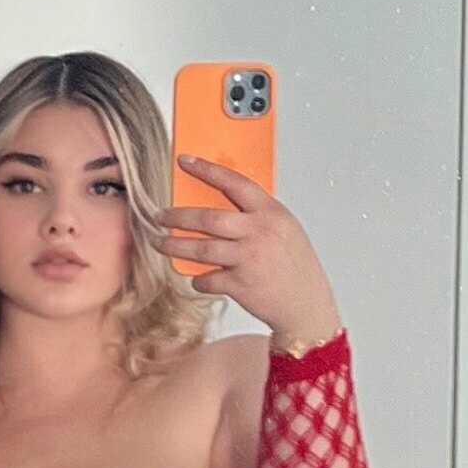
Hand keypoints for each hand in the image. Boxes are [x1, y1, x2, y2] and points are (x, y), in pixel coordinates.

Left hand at [146, 158, 341, 352]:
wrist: (307, 305)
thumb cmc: (296, 266)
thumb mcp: (284, 229)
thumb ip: (256, 216)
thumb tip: (217, 204)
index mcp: (271, 213)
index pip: (235, 183)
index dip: (207, 170)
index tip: (186, 161)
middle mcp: (260, 232)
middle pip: (208, 218)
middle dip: (177, 216)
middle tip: (160, 216)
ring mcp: (249, 258)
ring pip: (200, 249)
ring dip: (174, 246)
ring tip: (160, 244)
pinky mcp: (240, 284)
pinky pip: (207, 279)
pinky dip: (199, 279)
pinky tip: (199, 278)